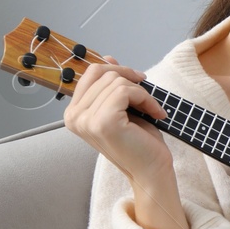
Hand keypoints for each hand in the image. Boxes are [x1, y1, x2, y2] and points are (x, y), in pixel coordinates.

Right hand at [63, 55, 172, 185]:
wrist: (151, 171)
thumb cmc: (139, 142)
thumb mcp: (123, 107)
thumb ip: (111, 85)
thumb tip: (107, 57)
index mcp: (74, 113)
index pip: (90, 73)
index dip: (117, 70)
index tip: (139, 81)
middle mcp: (73, 117)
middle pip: (102, 72)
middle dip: (130, 80)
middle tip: (148, 98)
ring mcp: (85, 120)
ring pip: (116, 81)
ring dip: (142, 93)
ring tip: (152, 110)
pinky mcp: (102, 122)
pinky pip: (126, 91)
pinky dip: (146, 98)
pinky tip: (155, 114)